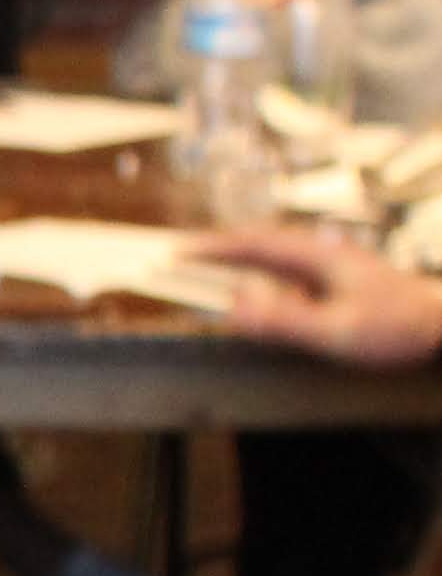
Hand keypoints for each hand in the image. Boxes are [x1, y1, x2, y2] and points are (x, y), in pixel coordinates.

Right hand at [200, 225, 441, 368]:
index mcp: (316, 257)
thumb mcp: (337, 331)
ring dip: (241, 262)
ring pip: (275, 257)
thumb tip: (232, 309)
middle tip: (183, 258)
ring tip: (212, 270)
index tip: (176, 251)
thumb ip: (283, 320)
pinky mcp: (340, 281)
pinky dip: (262, 277)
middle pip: (260, 244)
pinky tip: (260, 292)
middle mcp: (321, 254)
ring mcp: (332, 267)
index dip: (211, 247)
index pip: (252, 245)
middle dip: (219, 249)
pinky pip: (289, 274)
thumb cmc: (398, 326)